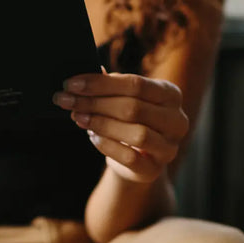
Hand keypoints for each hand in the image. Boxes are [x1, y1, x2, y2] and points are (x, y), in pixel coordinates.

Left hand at [52, 72, 188, 182]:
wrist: (136, 157)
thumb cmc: (128, 119)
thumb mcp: (122, 98)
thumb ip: (109, 85)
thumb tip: (88, 72)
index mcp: (171, 94)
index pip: (136, 84)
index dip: (101, 83)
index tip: (71, 84)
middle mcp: (177, 120)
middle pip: (134, 107)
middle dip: (95, 102)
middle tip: (67, 100)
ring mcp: (169, 147)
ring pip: (136, 133)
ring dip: (101, 123)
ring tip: (78, 117)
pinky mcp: (154, 170)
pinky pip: (130, 158)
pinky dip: (106, 145)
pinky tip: (91, 136)